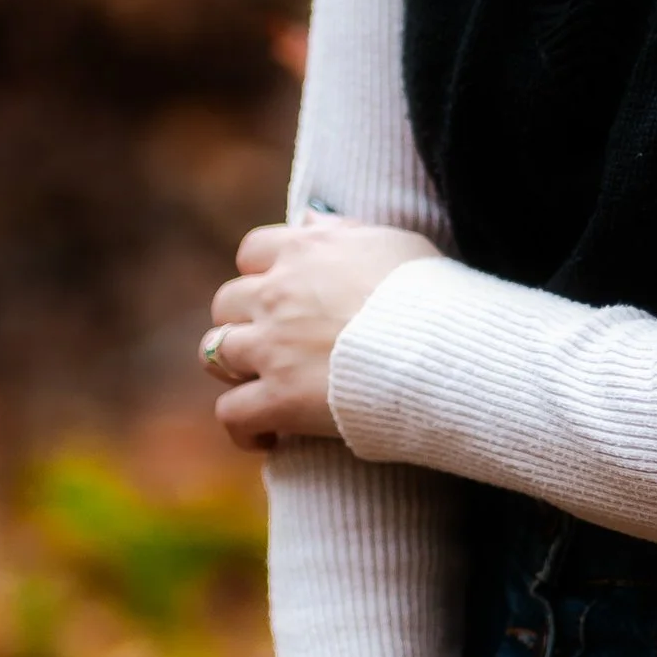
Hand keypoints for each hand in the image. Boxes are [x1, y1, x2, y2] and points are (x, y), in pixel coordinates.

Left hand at [204, 218, 440, 447]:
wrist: (442, 348)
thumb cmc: (431, 294)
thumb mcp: (394, 243)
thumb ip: (345, 230)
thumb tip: (308, 218)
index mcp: (306, 251)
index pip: (253, 250)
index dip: (261, 273)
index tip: (279, 293)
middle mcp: (278, 294)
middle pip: (227, 302)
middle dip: (242, 321)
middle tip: (269, 344)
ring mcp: (272, 346)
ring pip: (215, 353)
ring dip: (234, 369)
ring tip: (261, 387)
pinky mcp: (278, 398)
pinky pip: (232, 413)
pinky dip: (243, 428)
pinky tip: (267, 438)